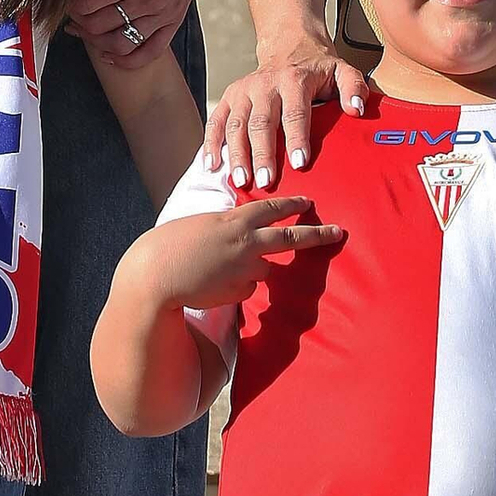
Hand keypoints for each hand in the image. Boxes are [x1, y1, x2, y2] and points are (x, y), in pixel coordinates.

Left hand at [65, 0, 213, 66]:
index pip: (86, 4)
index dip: (70, 1)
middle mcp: (148, 0)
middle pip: (98, 27)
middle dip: (78, 20)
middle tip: (72, 10)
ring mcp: (162, 14)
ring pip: (119, 45)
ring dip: (96, 41)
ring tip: (85, 29)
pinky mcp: (173, 20)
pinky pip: (149, 52)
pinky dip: (127, 60)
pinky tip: (110, 54)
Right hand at [139, 195, 346, 312]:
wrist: (157, 276)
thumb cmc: (169, 246)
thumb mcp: (200, 225)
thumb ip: (223, 228)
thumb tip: (236, 236)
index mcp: (234, 220)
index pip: (272, 208)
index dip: (292, 204)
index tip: (309, 202)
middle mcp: (247, 243)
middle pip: (291, 238)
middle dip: (318, 235)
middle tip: (337, 232)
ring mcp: (246, 270)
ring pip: (263, 270)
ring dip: (251, 269)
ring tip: (218, 269)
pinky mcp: (240, 293)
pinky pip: (246, 289)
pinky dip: (235, 287)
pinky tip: (212, 285)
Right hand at [204, 44, 372, 186]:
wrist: (288, 46)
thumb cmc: (317, 68)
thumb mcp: (342, 71)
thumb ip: (353, 88)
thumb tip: (356, 109)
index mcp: (294, 80)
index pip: (295, 113)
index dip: (297, 138)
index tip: (299, 162)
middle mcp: (265, 84)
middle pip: (261, 123)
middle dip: (262, 154)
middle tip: (265, 182)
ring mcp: (243, 91)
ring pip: (236, 125)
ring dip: (236, 154)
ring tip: (240, 181)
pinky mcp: (229, 97)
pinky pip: (217, 121)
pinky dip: (212, 143)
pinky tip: (213, 166)